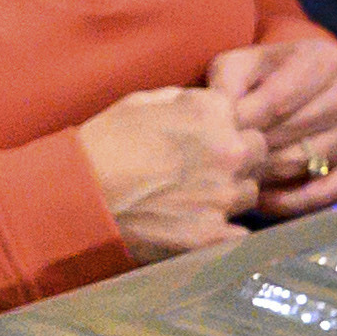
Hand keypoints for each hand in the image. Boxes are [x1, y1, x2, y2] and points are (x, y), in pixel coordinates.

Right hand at [76, 88, 254, 260]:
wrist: (78, 197)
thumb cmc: (103, 145)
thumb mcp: (142, 103)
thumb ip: (186, 100)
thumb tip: (207, 105)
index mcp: (214, 112)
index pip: (248, 118)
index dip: (229, 130)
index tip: (208, 142)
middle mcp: (229, 151)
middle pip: (258, 155)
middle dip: (238, 160)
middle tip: (205, 171)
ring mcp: (223, 195)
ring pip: (249, 193)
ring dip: (229, 195)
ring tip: (195, 199)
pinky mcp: (214, 235)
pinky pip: (238, 233)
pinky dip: (223, 231)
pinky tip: (197, 226)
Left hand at [205, 31, 336, 220]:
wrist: (306, 88)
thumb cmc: (265, 78)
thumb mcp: (241, 66)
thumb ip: (226, 83)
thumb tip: (222, 117)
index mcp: (323, 60)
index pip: (276, 103)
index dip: (240, 125)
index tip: (215, 137)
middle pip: (288, 135)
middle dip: (250, 151)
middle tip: (223, 162)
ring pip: (301, 163)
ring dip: (264, 176)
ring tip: (238, 176)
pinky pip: (328, 192)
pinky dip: (291, 202)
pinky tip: (264, 199)